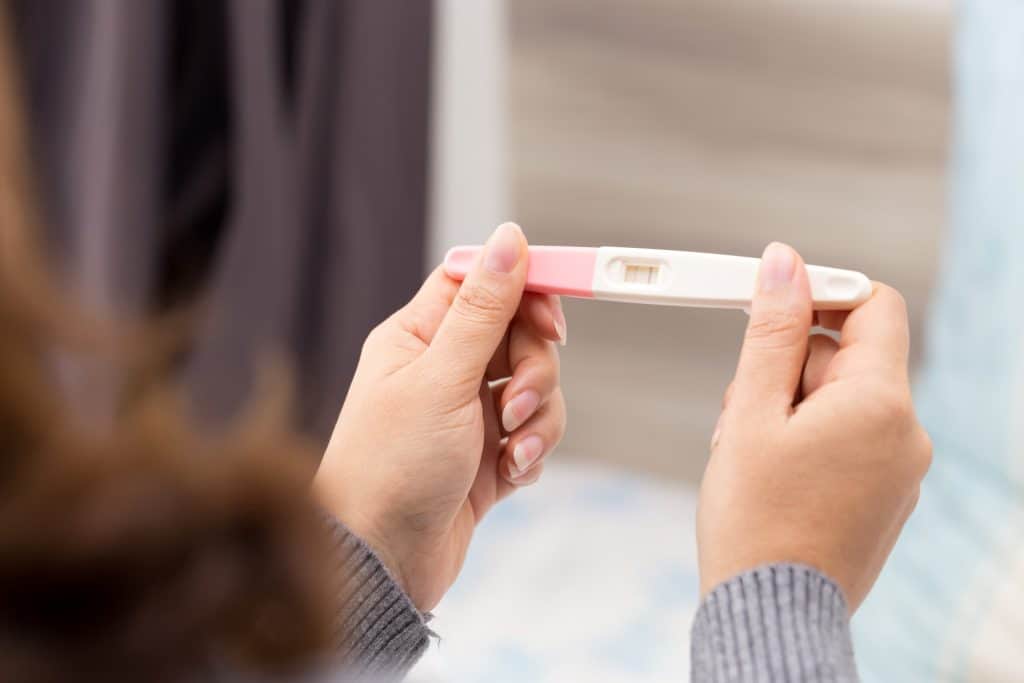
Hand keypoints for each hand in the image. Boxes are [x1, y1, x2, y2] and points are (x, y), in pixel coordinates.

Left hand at [313, 223, 566, 610]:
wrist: (382, 563)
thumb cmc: (391, 469)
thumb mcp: (442, 380)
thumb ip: (483, 310)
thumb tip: (509, 238)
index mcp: (418, 337)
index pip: (482, 284)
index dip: (525, 292)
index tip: (553, 320)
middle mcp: (443, 369)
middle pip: (519, 337)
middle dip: (535, 371)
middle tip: (516, 405)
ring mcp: (467, 414)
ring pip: (534, 388)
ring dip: (537, 419)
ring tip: (511, 453)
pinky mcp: (486, 456)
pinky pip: (532, 434)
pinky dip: (530, 453)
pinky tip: (508, 476)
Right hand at [697, 242, 931, 611]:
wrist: (770, 613)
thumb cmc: (754, 521)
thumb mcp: (750, 414)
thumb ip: (770, 332)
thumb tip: (784, 262)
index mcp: (880, 404)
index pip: (873, 305)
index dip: (821, 291)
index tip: (771, 300)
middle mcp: (905, 433)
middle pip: (845, 355)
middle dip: (786, 364)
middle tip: (740, 406)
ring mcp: (898, 469)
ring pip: (838, 399)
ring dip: (786, 405)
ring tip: (745, 450)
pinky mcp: (883, 495)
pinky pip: (845, 439)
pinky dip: (803, 438)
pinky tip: (767, 472)